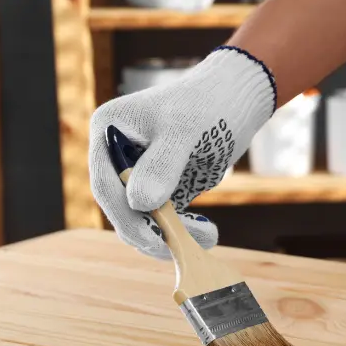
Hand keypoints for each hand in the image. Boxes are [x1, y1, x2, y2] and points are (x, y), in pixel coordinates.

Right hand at [88, 46, 275, 258]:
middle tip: (182, 247)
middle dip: (150, 231)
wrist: (238, 98)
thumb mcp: (185, 129)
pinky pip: (165, 219)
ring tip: (207, 237)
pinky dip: (183, 231)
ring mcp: (140, 173)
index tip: (152, 236)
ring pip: (143, 219)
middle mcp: (118, 156)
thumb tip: (140, 203)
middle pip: (121, 207)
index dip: (125, 215)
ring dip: (169, 236)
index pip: (106, 184)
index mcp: (109, 133)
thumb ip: (163, 164)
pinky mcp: (163, 187)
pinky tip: (207, 233)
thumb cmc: (209, 103)